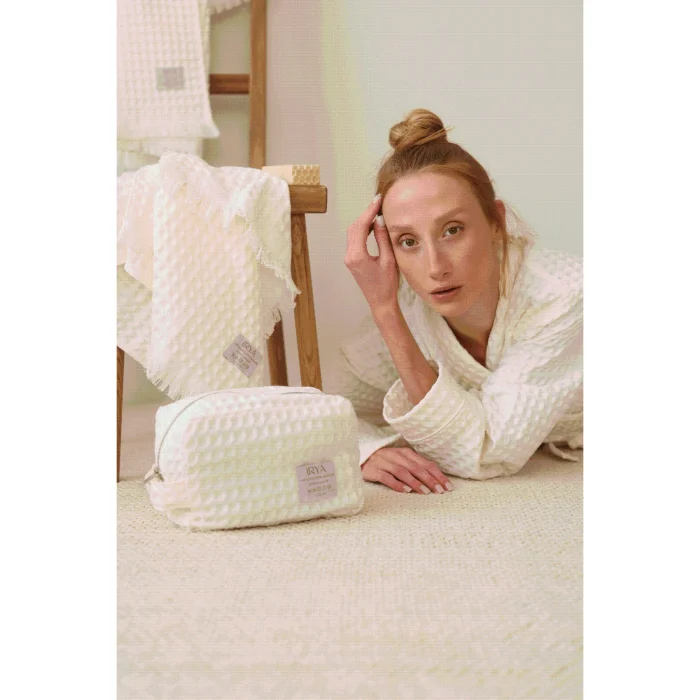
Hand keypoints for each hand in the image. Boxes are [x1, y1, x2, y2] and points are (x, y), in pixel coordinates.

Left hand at [344, 194, 398, 313]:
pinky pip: (354, 239)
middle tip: (378, 202)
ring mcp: (348, 258)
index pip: (361, 226)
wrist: (380, 302)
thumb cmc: (387, 284)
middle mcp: (349, 256)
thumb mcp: (388, 260)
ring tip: (376, 211)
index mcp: (357, 256)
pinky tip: (372, 225)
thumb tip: (379, 219)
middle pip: (354, 227)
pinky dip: (362, 230)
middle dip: (366, 213)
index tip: (378, 199)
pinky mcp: (351, 260)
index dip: (370, 211)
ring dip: (363, 221)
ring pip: (352, 232)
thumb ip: (383, 238)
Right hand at [361, 446, 453, 493]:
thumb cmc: (386, 463)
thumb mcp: (401, 462)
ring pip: (402, 471)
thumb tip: (435, 480)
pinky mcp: (373, 470)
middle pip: (416, 467)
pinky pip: (386, 477)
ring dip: (415, 482)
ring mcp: (384, 462)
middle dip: (429, 479)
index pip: (425, 463)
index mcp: (405, 453)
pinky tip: (405, 491)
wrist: (361, 459)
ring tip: (425, 492)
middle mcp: (396, 455)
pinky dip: (397, 484)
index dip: (437, 475)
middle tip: (439, 491)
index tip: (448, 486)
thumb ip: (416, 468)